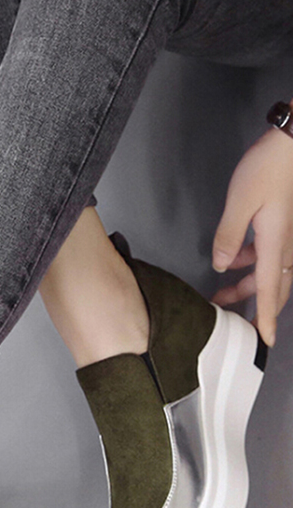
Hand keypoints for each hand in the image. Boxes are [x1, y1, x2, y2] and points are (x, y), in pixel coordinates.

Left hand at [212, 125, 292, 345]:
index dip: (266, 317)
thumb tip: (220, 265)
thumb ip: (228, 236)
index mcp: (277, 243)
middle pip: (273, 285)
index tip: (265, 340)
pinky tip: (233, 257)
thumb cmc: (269, 167)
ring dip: (248, 284)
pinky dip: (251, 262)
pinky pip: (269, 253)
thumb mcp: (240, 202)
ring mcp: (287, 233)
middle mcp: (286, 243)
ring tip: (222, 292)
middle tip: (235, 319)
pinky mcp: (283, 222)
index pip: (271, 290)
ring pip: (270, 270)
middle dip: (256, 306)